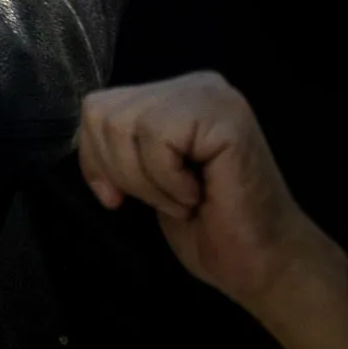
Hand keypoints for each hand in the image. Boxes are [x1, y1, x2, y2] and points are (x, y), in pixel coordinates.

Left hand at [78, 73, 347, 348]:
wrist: (262, 264)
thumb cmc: (206, 226)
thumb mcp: (142, 174)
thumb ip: (118, 140)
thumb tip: (85, 122)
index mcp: (172, 95)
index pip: (96, 107)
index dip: (96, 159)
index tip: (119, 197)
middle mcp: (193, 84)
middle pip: (102, 113)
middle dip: (122, 173)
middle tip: (169, 199)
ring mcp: (211, 94)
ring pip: (125, 125)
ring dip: (148, 181)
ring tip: (187, 197)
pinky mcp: (225, 114)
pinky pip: (157, 138)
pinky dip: (169, 180)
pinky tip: (201, 192)